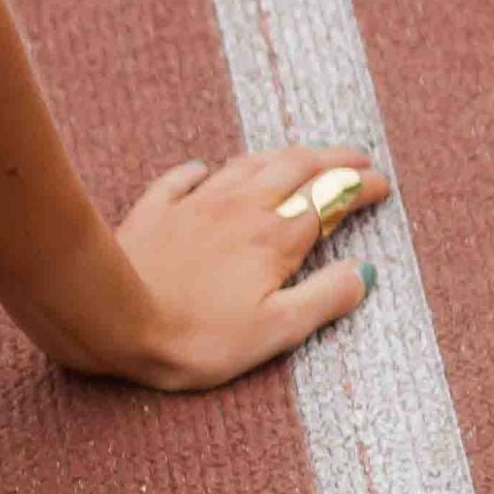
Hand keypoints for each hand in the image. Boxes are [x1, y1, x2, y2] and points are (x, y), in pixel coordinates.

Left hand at [84, 148, 389, 390]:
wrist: (111, 317)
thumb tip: (363, 275)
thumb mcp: (276, 331)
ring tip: (299, 157)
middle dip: (332, 160)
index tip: (382, 186)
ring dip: (280, 156)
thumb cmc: (196, 337)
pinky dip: (203, 171)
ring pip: (247, 164)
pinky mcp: (154, 211)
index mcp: (276, 236)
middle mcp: (240, 207)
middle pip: (296, 167)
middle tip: (355, 160)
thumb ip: (324, 298)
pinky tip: (204, 170)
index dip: (362, 187)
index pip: (332, 197)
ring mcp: (195, 204)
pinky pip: (183, 178)